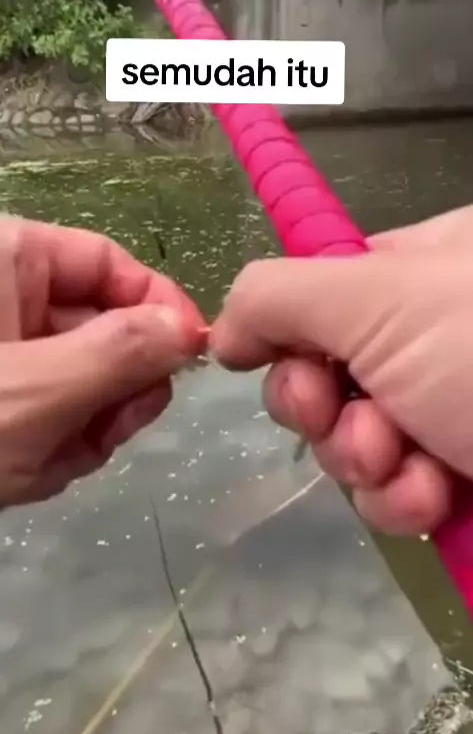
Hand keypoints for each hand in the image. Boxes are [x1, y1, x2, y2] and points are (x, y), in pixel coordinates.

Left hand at [0, 216, 205, 506]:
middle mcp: (4, 297)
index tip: (192, 358)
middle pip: (104, 325)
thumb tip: (189, 328)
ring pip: (85, 378)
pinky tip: (30, 473)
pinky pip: (54, 410)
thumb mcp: (37, 390)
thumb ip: (122, 352)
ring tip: (52, 462)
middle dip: (116, 387)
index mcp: (6, 260)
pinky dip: (55, 447)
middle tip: (111, 431)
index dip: (160, 306)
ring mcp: (0, 350)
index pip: (110, 263)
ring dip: (87, 427)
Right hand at [211, 204, 472, 535]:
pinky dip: (402, 500)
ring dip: (364, 462)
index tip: (268, 360)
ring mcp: (445, 411)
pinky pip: (394, 494)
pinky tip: (435, 497)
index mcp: (415, 272)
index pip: (317, 296)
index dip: (286, 334)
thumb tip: (221, 330)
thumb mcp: (380, 294)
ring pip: (353, 444)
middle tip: (348, 416)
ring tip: (405, 462)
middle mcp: (427, 338)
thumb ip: (280, 296)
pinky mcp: (461, 479)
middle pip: (325, 376)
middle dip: (323, 410)